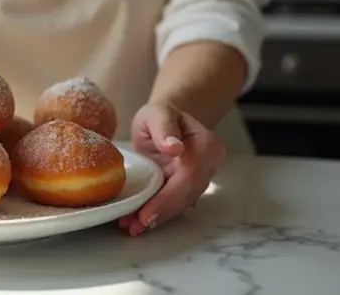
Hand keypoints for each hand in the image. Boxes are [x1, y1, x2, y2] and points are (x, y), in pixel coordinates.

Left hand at [116, 102, 225, 236]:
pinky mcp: (189, 187)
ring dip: (157, 217)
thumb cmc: (161, 115)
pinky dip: (157, 213)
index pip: (188, 178)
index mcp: (206, 146)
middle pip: (186, 195)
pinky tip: (137, 221)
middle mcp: (208, 165)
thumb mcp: (158, 113)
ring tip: (131, 226)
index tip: (147, 214)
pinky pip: (175, 203)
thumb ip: (164, 127)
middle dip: (160, 213)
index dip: (168, 199)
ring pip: (181, 203)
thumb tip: (174, 147)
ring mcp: (200, 178)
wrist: (166, 120)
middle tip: (133, 226)